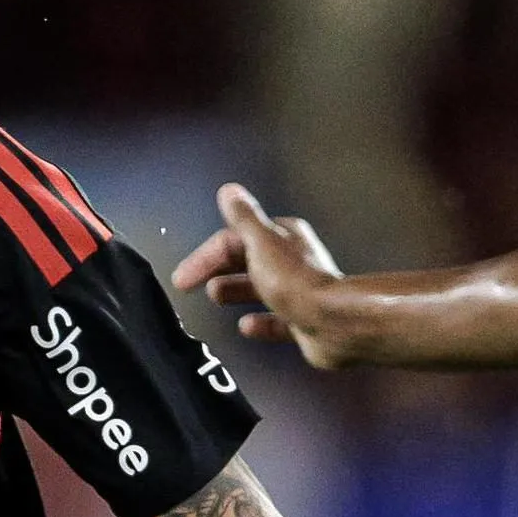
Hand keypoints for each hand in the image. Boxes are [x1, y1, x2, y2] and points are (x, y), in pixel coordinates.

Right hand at [169, 184, 347, 366]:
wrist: (334, 322)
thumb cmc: (295, 280)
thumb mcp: (261, 242)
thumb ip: (243, 217)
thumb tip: (229, 191)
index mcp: (282, 236)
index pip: (234, 240)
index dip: (206, 256)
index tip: (184, 277)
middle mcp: (293, 260)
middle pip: (247, 261)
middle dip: (220, 269)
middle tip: (194, 284)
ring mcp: (299, 291)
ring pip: (261, 288)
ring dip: (237, 291)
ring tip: (216, 297)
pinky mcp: (305, 320)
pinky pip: (277, 320)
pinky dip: (260, 322)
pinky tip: (246, 326)